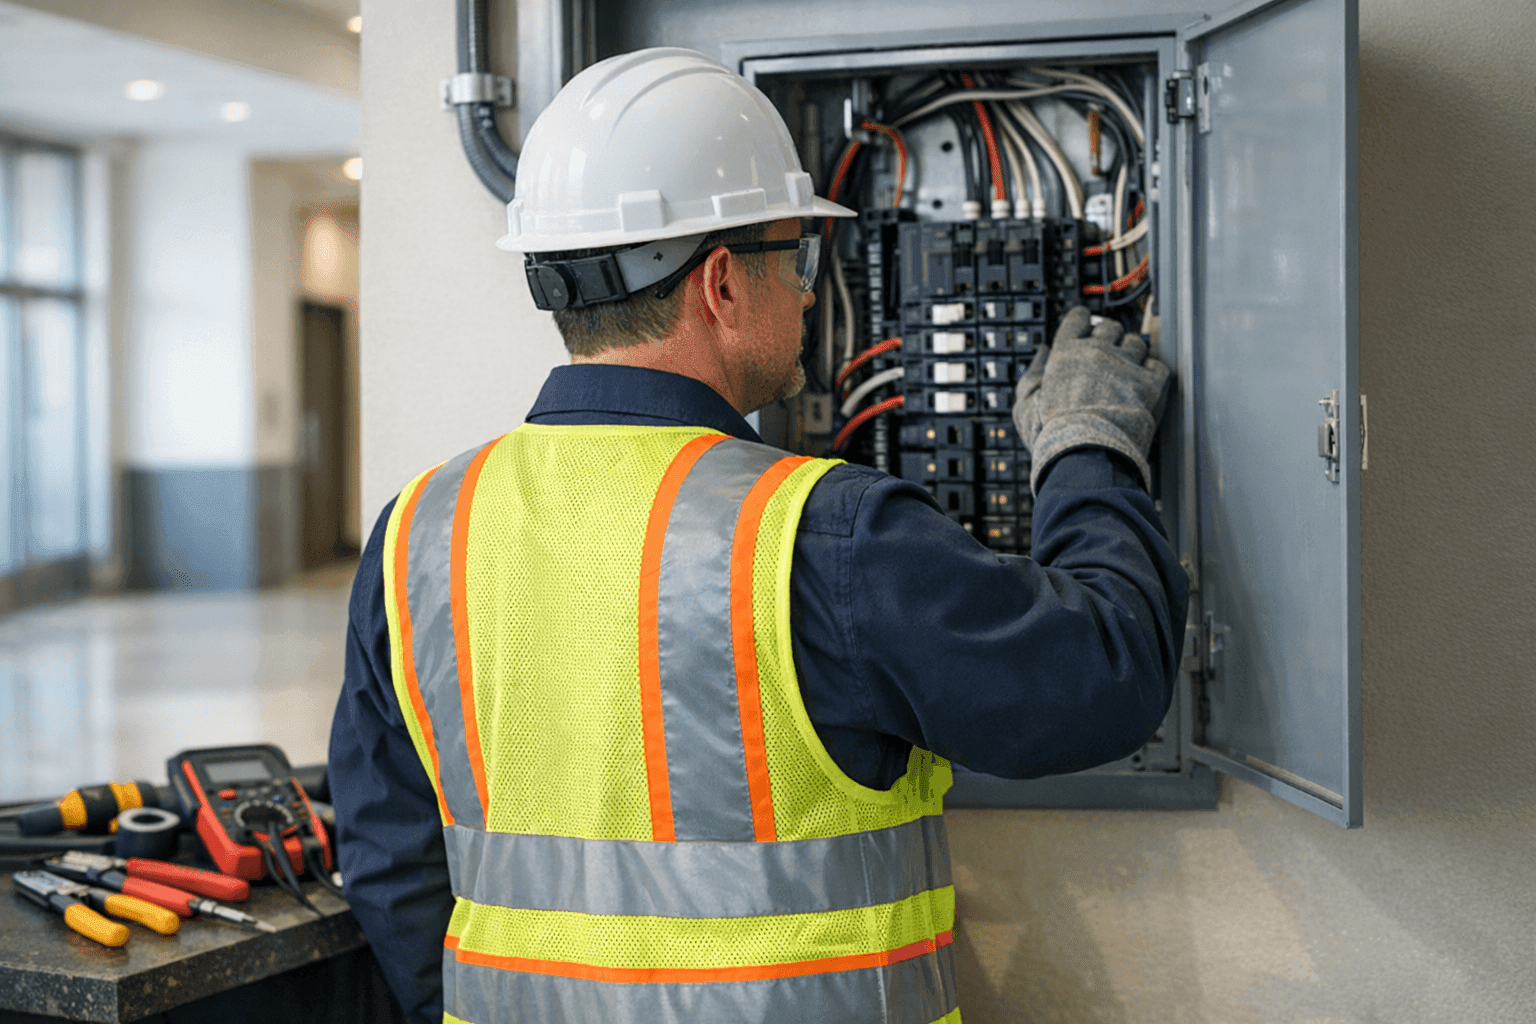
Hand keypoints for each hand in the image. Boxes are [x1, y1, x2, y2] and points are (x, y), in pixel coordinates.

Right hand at [1011, 305, 1170, 493]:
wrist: (1086, 450)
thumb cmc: (1054, 432)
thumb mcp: (1026, 402)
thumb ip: (1033, 372)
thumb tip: (1042, 352)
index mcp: (1066, 351)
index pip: (1078, 319)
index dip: (1083, 322)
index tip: (1085, 326)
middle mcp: (1098, 351)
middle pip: (1110, 327)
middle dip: (1110, 336)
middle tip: (1108, 351)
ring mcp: (1126, 365)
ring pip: (1137, 343)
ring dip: (1133, 352)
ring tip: (1128, 369)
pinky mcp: (1149, 383)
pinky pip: (1157, 366)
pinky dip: (1153, 372)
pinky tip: (1145, 383)